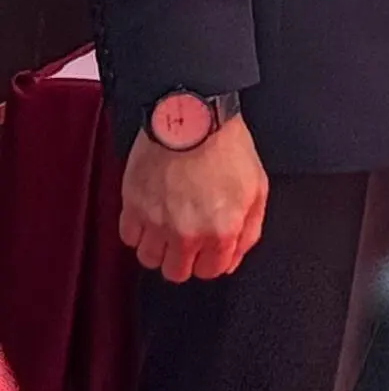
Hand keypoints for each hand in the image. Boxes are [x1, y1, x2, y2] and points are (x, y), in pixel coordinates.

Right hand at [120, 117, 267, 282]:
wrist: (192, 118)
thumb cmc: (226, 146)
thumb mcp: (257, 188)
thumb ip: (249, 229)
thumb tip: (235, 255)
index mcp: (221, 230)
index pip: (212, 271)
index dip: (213, 259)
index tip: (210, 248)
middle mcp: (187, 233)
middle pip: (177, 272)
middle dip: (185, 258)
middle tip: (189, 238)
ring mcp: (156, 222)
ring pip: (149, 260)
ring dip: (159, 247)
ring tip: (169, 226)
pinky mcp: (132, 208)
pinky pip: (129, 238)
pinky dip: (139, 231)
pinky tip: (152, 215)